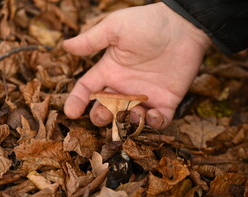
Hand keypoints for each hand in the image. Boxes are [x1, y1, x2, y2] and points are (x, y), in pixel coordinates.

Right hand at [63, 2, 210, 128]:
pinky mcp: (166, 101)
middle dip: (101, 116)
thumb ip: (91, 40)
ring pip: (129, 118)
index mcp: (110, 70)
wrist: (182, 26)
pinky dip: (154, 123)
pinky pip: (158, 121)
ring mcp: (145, 95)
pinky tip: (152, 114)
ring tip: (133, 111)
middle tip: (104, 115)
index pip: (87, 89)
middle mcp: (124, 86)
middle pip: (106, 109)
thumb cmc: (147, 23)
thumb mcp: (115, 28)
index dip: (77, 101)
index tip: (70, 112)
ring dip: (127, 121)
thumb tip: (65, 46)